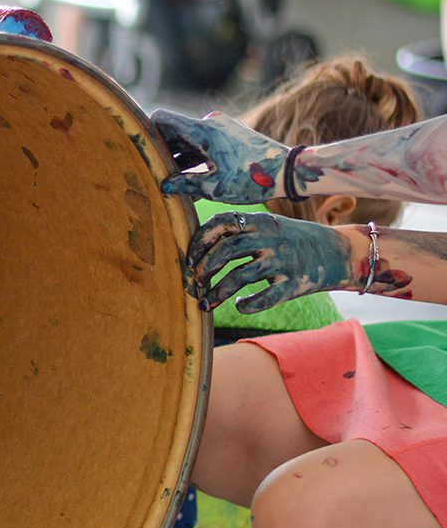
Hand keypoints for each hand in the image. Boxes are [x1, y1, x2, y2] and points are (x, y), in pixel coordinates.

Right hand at [152, 109, 303, 203]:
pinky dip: (193, 154)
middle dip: (161, 147)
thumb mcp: (213, 187)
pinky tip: (190, 175)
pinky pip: (202, 140)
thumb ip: (184, 184)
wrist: (288, 170)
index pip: (162, 118)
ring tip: (170, 177)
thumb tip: (162, 185)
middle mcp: (209, 123)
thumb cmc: (251, 180)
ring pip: (188, 136)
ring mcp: (221, 126)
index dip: (147, 131)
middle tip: (151, 169)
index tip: (139, 149)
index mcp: (202, 131)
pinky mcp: (229, 133)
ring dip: (177, 154)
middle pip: (173, 129)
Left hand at [186, 211, 356, 311]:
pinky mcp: (296, 283)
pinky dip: (247, 305)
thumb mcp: (267, 226)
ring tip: (206, 303)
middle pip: (228, 250)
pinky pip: (265, 298)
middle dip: (205, 268)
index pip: (222, 223)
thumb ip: (238, 232)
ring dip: (219, 292)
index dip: (200, 241)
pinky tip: (239, 305)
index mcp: (260, 222)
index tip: (188, 260)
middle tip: (194, 283)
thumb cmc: (290, 241)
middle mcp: (271, 238)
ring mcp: (284, 260)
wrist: (338, 251)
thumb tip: (195, 247)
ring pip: (242, 276)